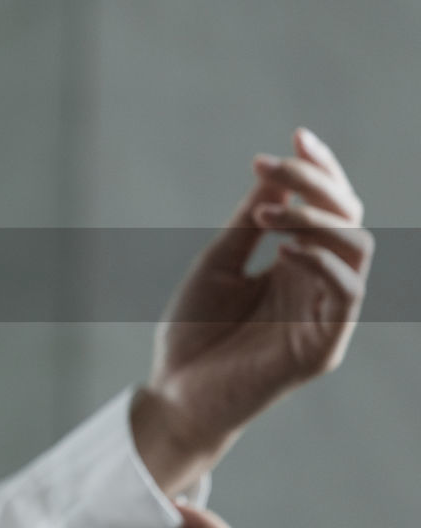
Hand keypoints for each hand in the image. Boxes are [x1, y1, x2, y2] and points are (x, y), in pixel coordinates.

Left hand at [133, 127, 372, 494]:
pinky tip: (283, 250)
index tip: (295, 134)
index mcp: (296, 264)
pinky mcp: (322, 347)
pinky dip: (321, 262)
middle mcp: (317, 285)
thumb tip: (275, 172)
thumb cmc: (192, 331)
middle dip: (317, 182)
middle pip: (348, 219)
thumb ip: (248, 222)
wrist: (172, 393)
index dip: (320, 170)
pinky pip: (345, 295)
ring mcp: (324, 316)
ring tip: (266, 210)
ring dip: (316, 218)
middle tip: (273, 163)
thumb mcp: (216, 263)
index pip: (328, 207)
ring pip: (355, 250)